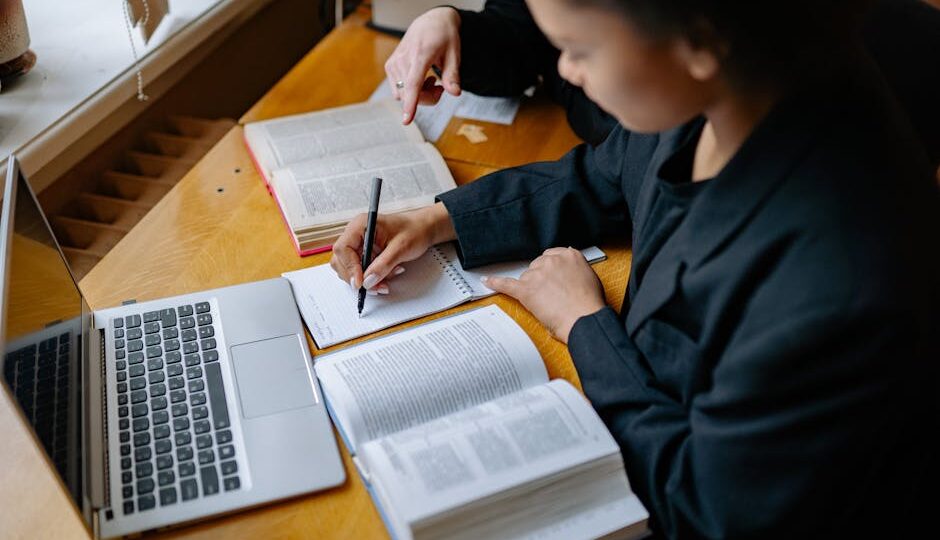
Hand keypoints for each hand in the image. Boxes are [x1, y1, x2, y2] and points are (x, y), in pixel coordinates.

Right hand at [330, 202, 455, 292]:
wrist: (423, 229)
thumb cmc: (414, 231)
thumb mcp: (400, 248)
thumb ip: (383, 265)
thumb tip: (367, 281)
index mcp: (361, 225)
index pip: (343, 249)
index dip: (349, 267)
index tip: (360, 282)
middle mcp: (356, 234)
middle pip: (342, 261)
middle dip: (359, 277)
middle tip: (376, 287)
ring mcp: (359, 244)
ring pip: (351, 269)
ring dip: (368, 279)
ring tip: (387, 279)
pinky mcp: (365, 253)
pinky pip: (362, 270)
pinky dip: (373, 277)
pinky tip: (389, 273)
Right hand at [384, 7, 461, 124]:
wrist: (430, 21)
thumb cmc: (444, 36)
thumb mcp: (454, 53)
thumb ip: (453, 75)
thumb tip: (455, 93)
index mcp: (420, 54)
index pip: (413, 83)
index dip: (411, 104)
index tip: (406, 120)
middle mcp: (403, 59)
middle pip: (411, 94)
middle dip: (428, 98)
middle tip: (442, 88)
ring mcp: (393, 63)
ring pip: (403, 95)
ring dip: (419, 95)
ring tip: (432, 80)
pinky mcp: (390, 66)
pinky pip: (399, 90)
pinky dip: (411, 90)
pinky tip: (421, 78)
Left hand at [482, 248, 605, 342]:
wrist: (585, 320)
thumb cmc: (590, 304)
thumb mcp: (589, 277)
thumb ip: (575, 269)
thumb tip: (567, 268)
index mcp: (570, 256)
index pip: (550, 256)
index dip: (549, 269)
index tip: (549, 276)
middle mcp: (552, 261)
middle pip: (537, 266)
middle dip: (540, 280)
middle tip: (551, 296)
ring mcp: (538, 274)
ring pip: (526, 278)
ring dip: (532, 289)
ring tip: (548, 304)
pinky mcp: (527, 289)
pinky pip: (507, 284)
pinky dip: (496, 283)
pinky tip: (487, 281)